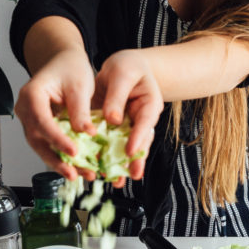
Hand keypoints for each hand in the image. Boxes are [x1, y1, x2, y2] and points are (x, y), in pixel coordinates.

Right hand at [14, 47, 95, 181]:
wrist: (63, 61)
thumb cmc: (70, 67)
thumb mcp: (79, 85)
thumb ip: (80, 110)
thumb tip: (86, 134)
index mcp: (31, 95)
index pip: (42, 121)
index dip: (57, 139)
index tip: (74, 152)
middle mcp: (25, 109)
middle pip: (37, 139)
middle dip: (56, 159)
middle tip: (74, 174)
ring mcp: (30, 120)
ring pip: (41, 146)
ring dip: (60, 162)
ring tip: (79, 175)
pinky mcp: (39, 127)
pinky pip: (48, 144)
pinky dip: (62, 156)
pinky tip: (77, 167)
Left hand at [93, 49, 163, 181]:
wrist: (123, 67)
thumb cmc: (129, 66)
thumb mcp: (123, 73)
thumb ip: (117, 96)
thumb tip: (112, 119)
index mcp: (149, 105)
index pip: (144, 123)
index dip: (138, 138)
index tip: (130, 152)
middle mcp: (141, 120)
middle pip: (140, 142)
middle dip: (135, 160)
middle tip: (132, 175)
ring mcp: (129, 127)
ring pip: (127, 148)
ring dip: (121, 165)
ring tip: (115, 181)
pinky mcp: (115, 131)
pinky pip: (111, 146)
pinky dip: (105, 158)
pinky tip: (99, 171)